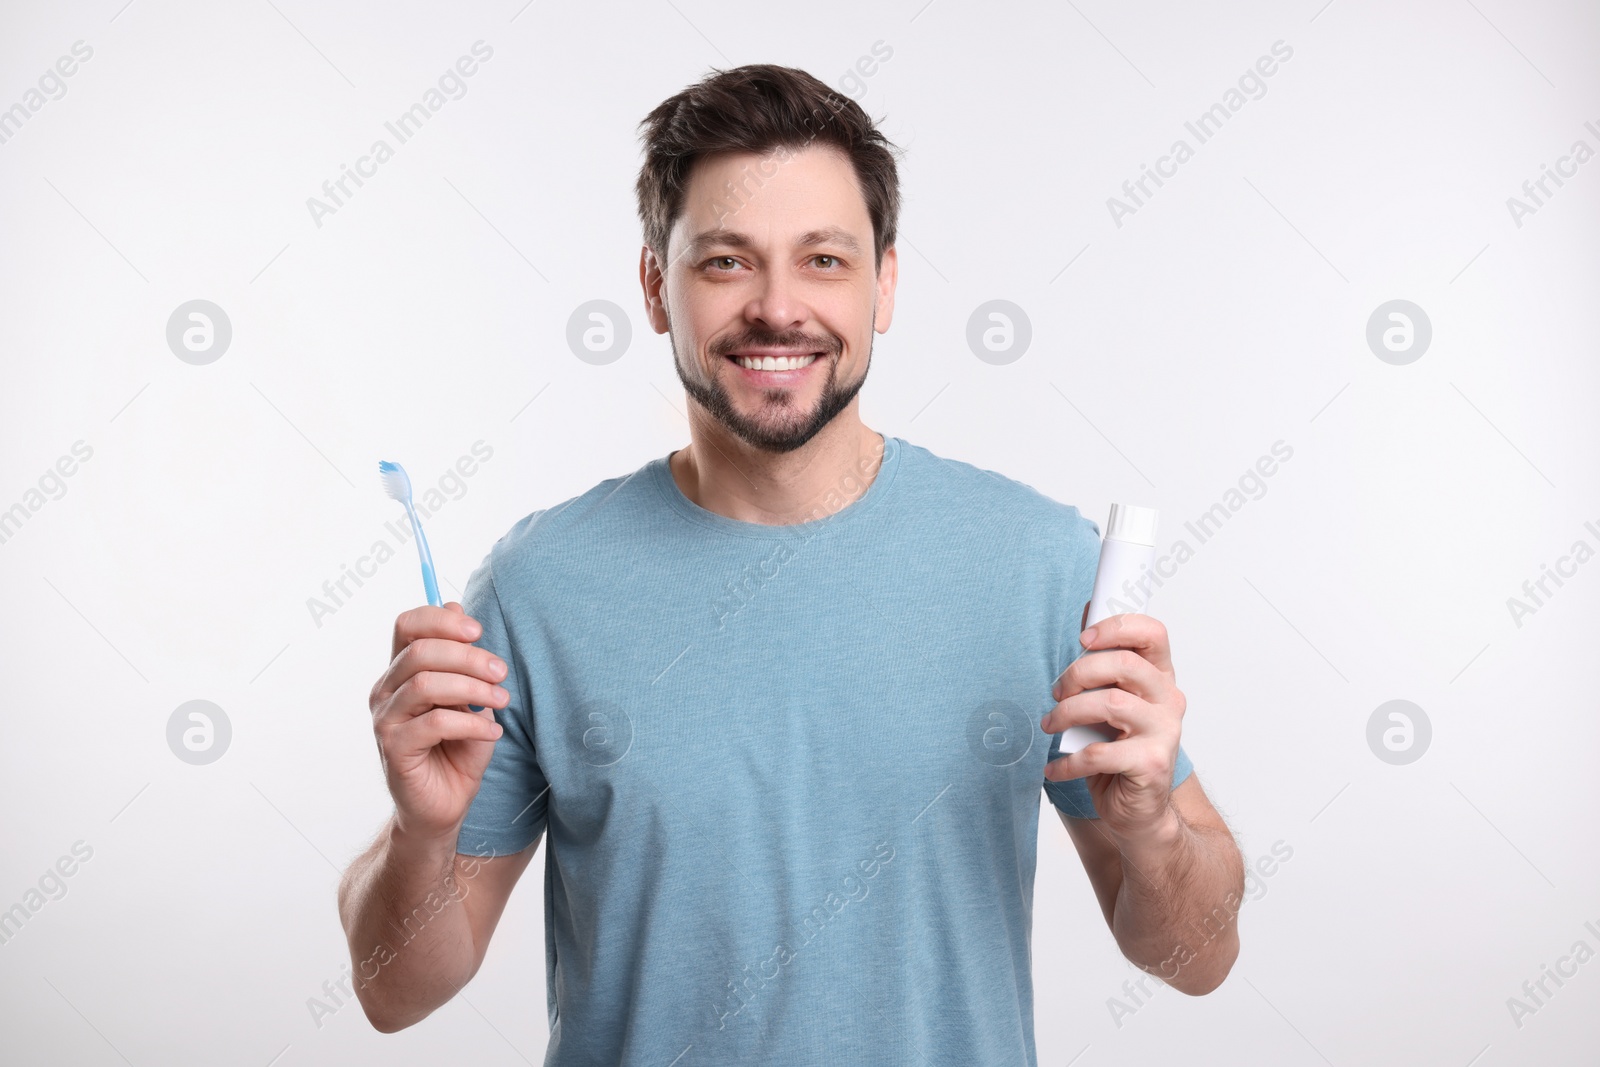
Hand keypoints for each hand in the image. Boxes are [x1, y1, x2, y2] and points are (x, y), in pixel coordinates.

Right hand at [369, 602, 510, 842]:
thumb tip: (456, 606)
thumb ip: (461, 658)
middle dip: (468, 657)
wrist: (444, 806)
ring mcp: (386, 719)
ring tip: (501, 701)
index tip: (478, 631)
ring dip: (472, 688)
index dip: (442, 621)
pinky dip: (471, 724)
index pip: (407, 625)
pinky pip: (434, 723)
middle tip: (500, 673)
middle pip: (420, 652)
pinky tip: (493, 733)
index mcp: (401, 670)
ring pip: (426, 684)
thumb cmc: (458, 749)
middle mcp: (386, 691)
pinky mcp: (394, 748)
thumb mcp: (469, 697)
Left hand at [1040, 611, 1185, 839]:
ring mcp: (1165, 732)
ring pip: (1110, 704)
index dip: (1117, 628)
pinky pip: (1100, 752)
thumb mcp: (1109, 704)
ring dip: (1068, 713)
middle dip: (1079, 673)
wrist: (1138, 811)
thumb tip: (1087, 614)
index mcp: (1159, 678)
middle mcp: (1168, 700)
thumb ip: (1101, 667)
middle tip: (1057, 692)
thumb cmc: (1118, 750)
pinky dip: (1068, 761)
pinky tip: (1055, 769)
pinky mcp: (1152, 764)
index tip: (1083, 639)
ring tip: (1051, 726)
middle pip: (1124, 665)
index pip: (1153, 634)